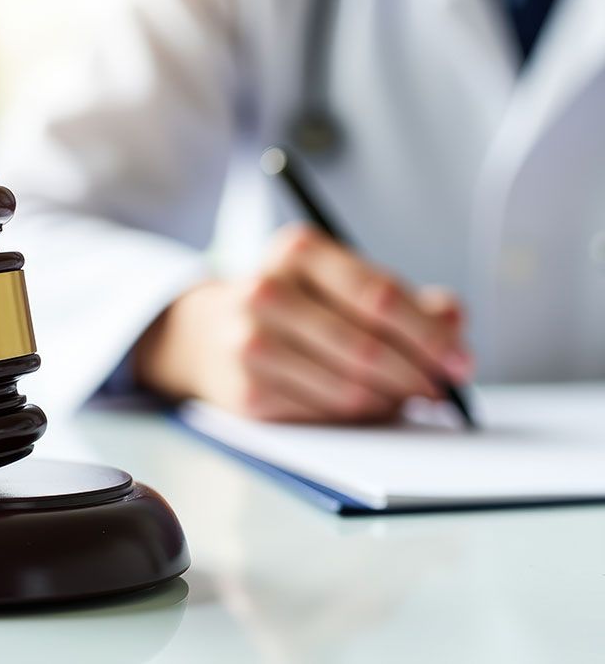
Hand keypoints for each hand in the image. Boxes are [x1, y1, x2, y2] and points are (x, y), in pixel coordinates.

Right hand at [132, 224, 472, 422]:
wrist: (207, 333)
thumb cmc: (292, 305)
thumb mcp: (338, 282)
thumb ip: (402, 298)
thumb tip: (454, 323)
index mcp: (298, 251)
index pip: (380, 296)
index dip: (430, 335)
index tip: (460, 361)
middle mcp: (267, 291)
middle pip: (366, 347)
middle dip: (417, 375)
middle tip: (441, 391)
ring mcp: (250, 343)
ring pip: (348, 388)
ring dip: (389, 402)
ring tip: (403, 398)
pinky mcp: (246, 393)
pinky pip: (323, 415)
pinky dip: (356, 418)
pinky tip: (364, 407)